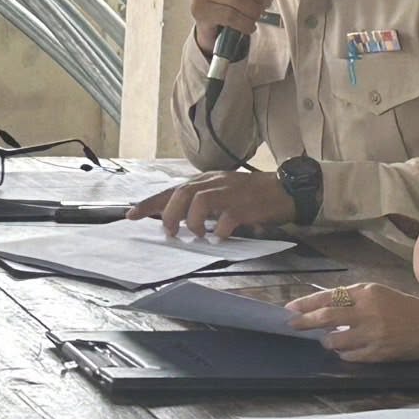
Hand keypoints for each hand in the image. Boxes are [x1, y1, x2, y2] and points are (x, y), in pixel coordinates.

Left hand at [128, 171, 296, 237]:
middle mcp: (216, 182)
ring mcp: (231, 193)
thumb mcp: (224, 192)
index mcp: (208, 180)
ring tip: (197, 234)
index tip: (132, 215)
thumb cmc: (253, 195)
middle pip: (183, 192)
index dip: (151, 203)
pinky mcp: (246, 206)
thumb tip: (179, 218)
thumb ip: (203, 202)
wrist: (286, 190)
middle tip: (170, 232)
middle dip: (170, 214)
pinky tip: (221, 238)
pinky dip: (219, 230)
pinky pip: (226, 219)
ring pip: (200, 201)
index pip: (173, 189)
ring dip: (193, 221)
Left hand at [286, 283, 418, 361]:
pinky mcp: (377, 353)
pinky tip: (345, 349)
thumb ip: (353, 298)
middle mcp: (368, 312)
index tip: (290, 308)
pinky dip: (343, 353)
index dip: (307, 304)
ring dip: (327, 340)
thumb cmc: (403, 308)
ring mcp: (372, 334)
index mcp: (368, 293)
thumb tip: (322, 307)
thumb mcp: (379, 293)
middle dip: (305, 322)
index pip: (329, 297)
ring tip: (328, 339)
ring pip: (334, 341)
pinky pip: (348, 356)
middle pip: (326, 318)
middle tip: (292, 324)